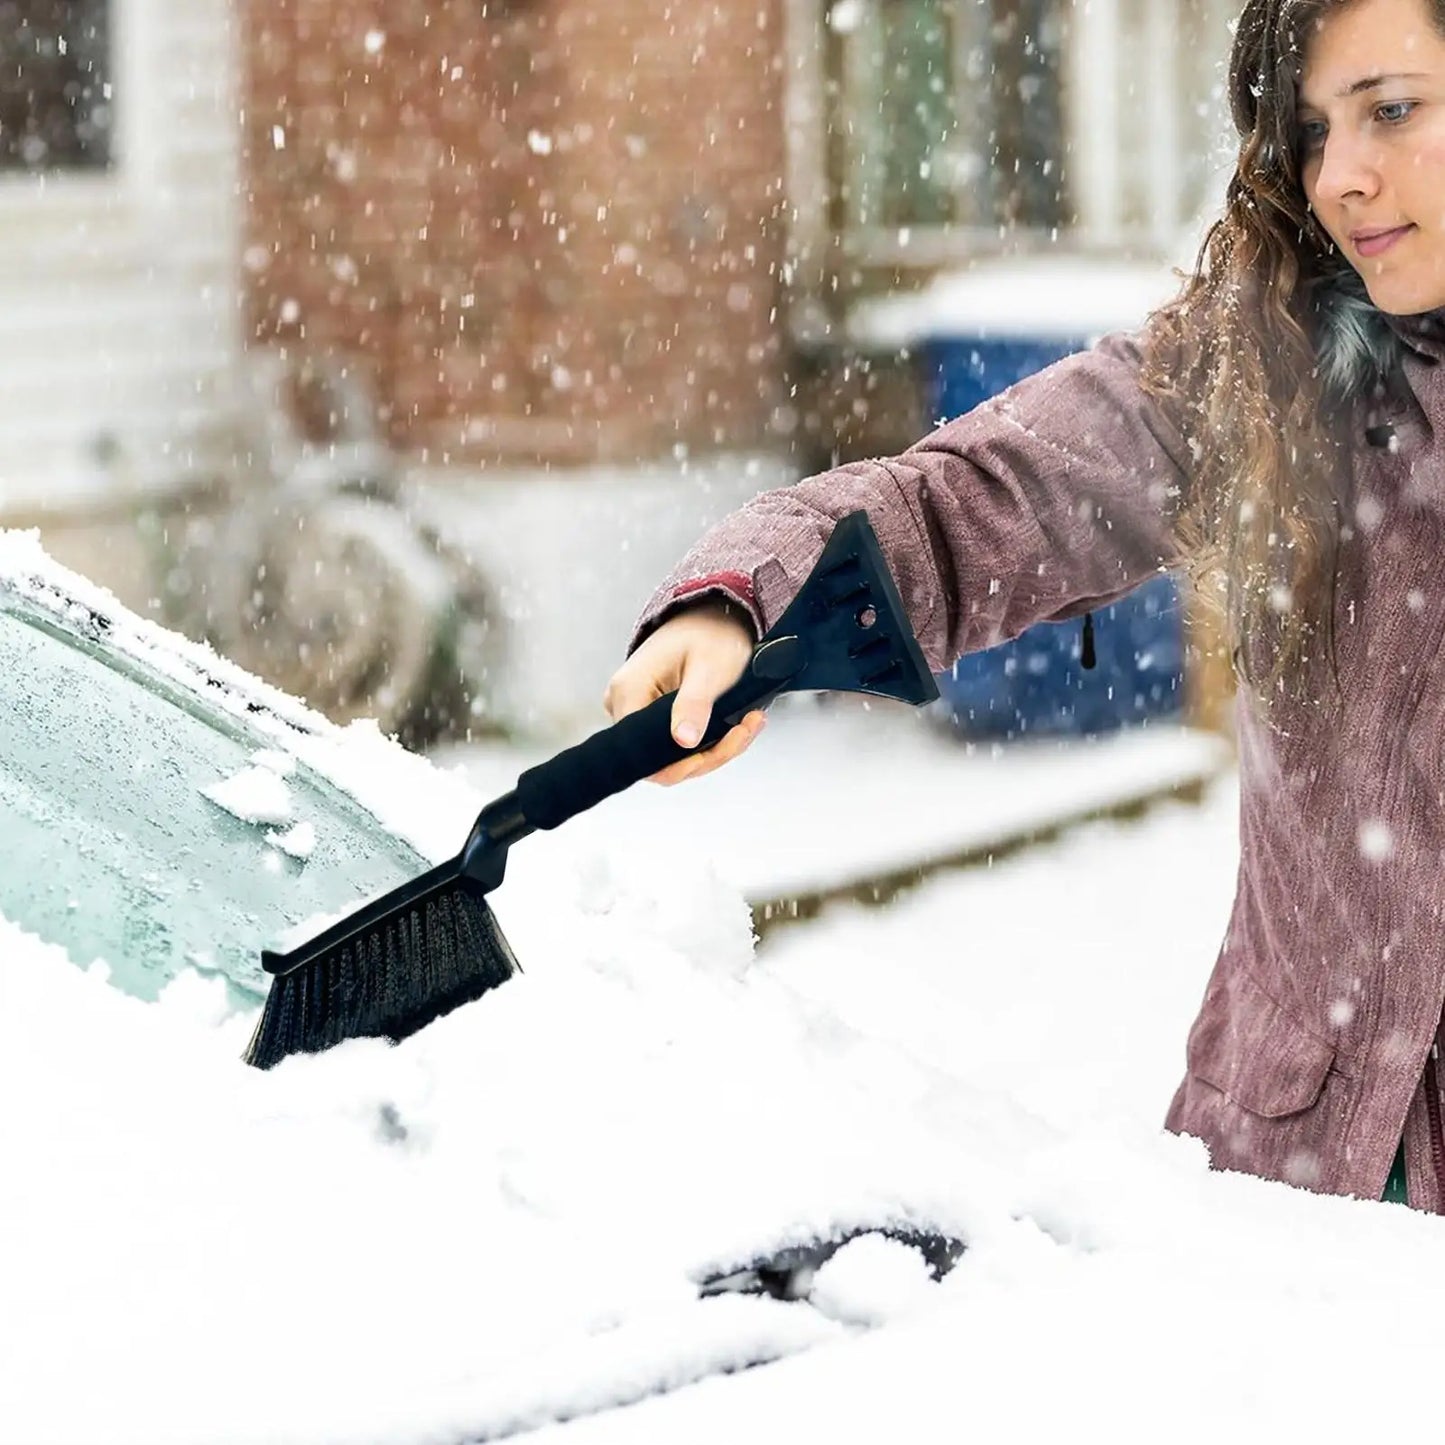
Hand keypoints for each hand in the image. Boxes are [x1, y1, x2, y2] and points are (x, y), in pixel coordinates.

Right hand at [603, 600, 765, 784]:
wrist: (712, 615)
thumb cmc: (709, 633)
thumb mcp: (709, 667)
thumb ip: (694, 704)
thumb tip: (684, 741)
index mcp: (629, 690)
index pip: (643, 752)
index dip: (683, 763)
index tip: (722, 747)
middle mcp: (625, 704)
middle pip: (661, 760)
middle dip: (710, 754)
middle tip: (745, 729)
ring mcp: (637, 711)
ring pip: (675, 755)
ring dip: (717, 748)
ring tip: (749, 723)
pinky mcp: (653, 716)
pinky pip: (680, 744)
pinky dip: (713, 740)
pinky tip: (739, 724)